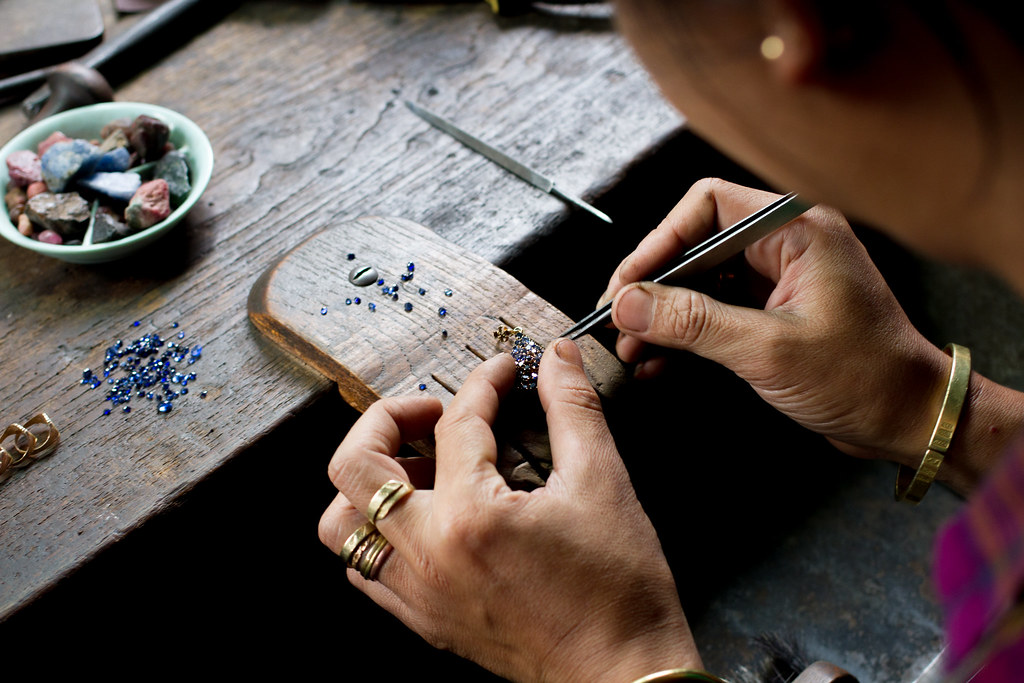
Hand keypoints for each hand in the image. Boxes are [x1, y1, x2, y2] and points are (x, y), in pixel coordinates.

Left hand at [319, 341, 700, 681]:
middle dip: (387, 418)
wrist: (622, 671)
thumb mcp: (602, 482)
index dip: (483, 382)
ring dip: (368, 481)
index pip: (456, 423)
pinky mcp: (424, 619)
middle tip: (430, 412)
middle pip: (356, 466)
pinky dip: (378, 532)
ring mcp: (419, 593)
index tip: (502, 373)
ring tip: (416, 466)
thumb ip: (573, 409)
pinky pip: (366, 570)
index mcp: (470, 517)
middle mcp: (428, 556)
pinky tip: (423, 517)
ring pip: (342, 524)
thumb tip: (556, 360)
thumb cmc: (616, 591)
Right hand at [603, 178, 952, 466]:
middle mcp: (786, 246)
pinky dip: (685, 335)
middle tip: (618, 321)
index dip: (658, 243)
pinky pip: (715, 312)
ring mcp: (779, 281)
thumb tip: (629, 304)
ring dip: (664, 316)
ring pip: (701, 283)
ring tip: (630, 348)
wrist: (910, 420)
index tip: (627, 286)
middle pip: (697, 246)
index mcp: (796, 231)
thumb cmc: (865, 378)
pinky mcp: (773, 314)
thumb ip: (694, 323)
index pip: (706, 207)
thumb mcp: (768, 350)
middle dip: (654, 286)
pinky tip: (657, 362)